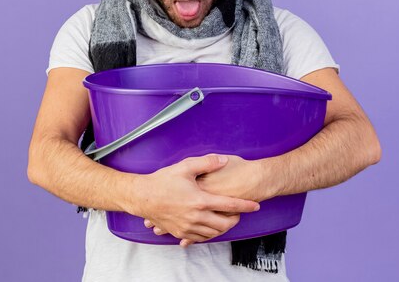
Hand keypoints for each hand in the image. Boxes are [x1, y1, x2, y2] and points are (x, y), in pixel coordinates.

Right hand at [130, 155, 259, 246]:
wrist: (143, 197)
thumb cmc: (163, 181)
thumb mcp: (185, 167)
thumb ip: (207, 163)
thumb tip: (223, 160)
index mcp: (200, 200)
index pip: (229, 205)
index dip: (245, 206)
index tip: (255, 205)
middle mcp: (196, 217)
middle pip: (224, 225)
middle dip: (235, 220)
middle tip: (238, 213)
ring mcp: (187, 227)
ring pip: (213, 233)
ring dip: (223, 228)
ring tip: (226, 219)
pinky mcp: (180, 232)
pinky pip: (200, 238)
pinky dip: (209, 234)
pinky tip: (210, 227)